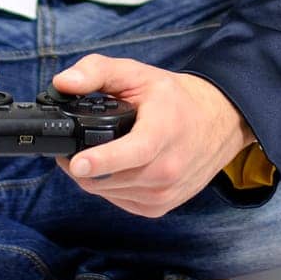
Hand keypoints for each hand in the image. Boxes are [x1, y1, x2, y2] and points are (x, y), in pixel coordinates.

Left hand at [52, 55, 255, 217]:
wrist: (217, 123)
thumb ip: (96, 72)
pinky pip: (119, 200)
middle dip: (80, 165)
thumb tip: (62, 82)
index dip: (101, 160)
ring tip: (88, 154)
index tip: (77, 162)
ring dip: (92, 177)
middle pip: (108, 178)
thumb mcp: (136, 74)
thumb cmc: (173, 99)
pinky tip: (111, 167)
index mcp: (163, 132)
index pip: (132, 153)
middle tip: (67, 146)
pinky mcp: (160, 207)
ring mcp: (165, 192)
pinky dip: (107, 186)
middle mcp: (167, 169)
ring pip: (107, 192)